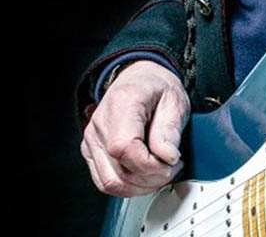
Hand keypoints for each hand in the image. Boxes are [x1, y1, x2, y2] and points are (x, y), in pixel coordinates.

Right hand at [81, 60, 189, 195]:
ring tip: (162, 173)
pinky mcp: (91, 152)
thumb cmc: (156, 86)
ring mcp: (92, 140)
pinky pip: (106, 181)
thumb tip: (167, 158)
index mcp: (122, 103)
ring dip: (140, 186)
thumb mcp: (174, 99)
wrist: (139, 78)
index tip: (171, 162)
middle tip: (173, 168)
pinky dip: (129, 186)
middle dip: (151, 178)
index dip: (149, 164)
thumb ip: (169, 129)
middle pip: (118, 170)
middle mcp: (100, 123)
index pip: (124, 147)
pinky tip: (147, 176)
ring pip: (110, 182)